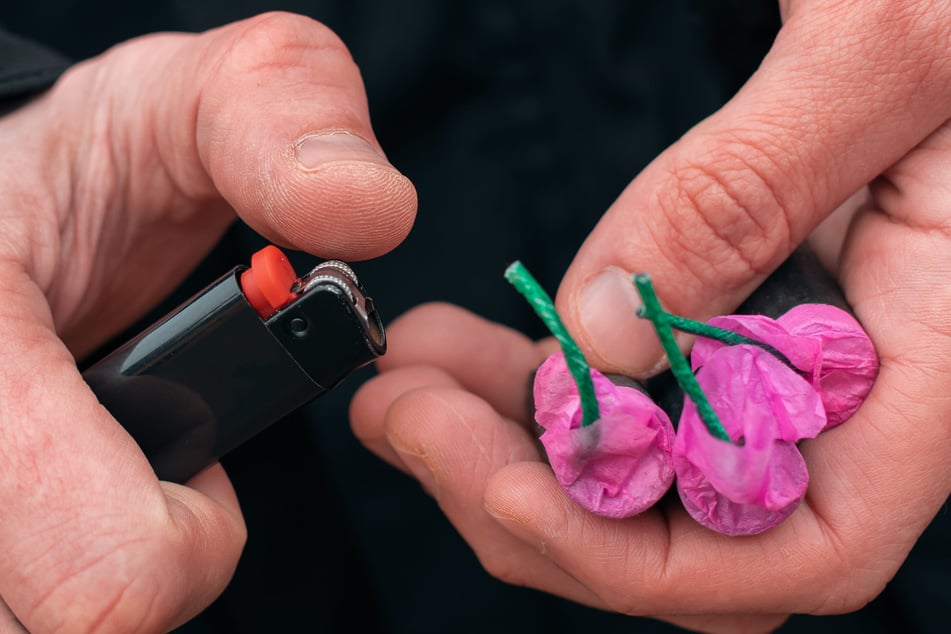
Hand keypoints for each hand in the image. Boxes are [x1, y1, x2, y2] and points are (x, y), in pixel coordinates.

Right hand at [0, 12, 415, 632]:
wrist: (20, 195)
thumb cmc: (101, 154)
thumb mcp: (198, 98)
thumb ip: (283, 123)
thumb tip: (368, 210)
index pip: (99, 575)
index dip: (195, 541)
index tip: (208, 468)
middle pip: (67, 621)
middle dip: (148, 558)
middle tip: (158, 468)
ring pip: (39, 621)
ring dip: (101, 567)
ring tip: (112, 472)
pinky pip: (28, 604)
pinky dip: (70, 570)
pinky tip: (81, 491)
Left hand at [350, 2, 949, 631]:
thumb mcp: (872, 51)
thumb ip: (741, 194)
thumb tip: (601, 337)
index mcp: (930, 366)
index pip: (798, 547)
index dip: (636, 552)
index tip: (496, 488)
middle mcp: (867, 394)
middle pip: (694, 531)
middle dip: (530, 496)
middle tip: (401, 413)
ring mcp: (801, 367)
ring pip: (653, 474)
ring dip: (517, 445)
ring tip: (414, 374)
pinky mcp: (753, 326)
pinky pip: (647, 402)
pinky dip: (551, 392)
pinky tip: (475, 350)